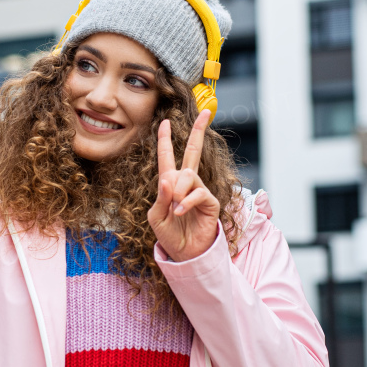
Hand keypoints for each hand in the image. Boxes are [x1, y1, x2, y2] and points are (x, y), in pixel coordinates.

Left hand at [149, 111, 220, 261]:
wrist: (185, 254)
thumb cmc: (170, 235)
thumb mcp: (156, 217)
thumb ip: (161, 198)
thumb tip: (169, 178)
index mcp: (170, 184)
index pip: (167, 157)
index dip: (165, 140)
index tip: (165, 122)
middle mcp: (186, 183)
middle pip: (193, 151)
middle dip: (198, 131)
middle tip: (205, 112)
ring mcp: (199, 191)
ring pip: (189, 176)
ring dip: (179, 191)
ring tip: (175, 208)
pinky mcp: (210, 202)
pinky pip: (198, 193)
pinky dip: (186, 202)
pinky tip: (181, 212)